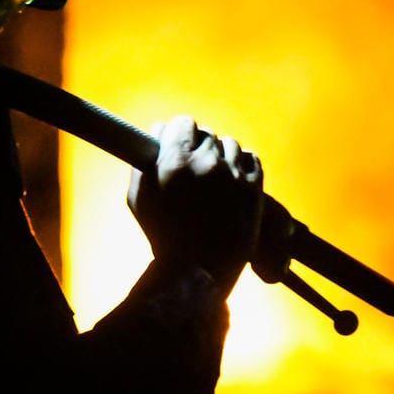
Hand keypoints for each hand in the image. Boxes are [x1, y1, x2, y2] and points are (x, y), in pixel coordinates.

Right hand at [127, 115, 264, 291]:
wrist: (200, 271)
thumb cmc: (164, 236)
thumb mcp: (139, 199)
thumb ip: (144, 161)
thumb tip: (157, 130)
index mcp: (175, 162)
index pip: (183, 123)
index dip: (179, 133)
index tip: (179, 143)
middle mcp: (206, 164)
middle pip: (207, 134)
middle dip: (199, 147)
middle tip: (195, 167)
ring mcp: (233, 175)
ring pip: (230, 144)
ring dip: (221, 156)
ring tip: (215, 178)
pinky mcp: (254, 188)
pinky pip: (250, 158)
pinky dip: (242, 164)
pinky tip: (233, 178)